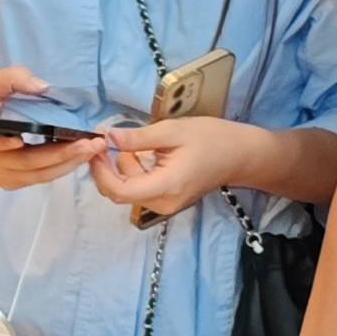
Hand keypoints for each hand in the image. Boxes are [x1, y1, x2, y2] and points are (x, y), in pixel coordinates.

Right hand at [0, 66, 102, 191]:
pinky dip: (62, 168)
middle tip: (91, 143)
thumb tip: (42, 86)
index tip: (24, 139)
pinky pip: (40, 178)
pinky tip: (81, 156)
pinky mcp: (11, 183)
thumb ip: (10, 79)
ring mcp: (1, 175)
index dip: (5, 143)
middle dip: (62, 154)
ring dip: (69, 163)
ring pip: (38, 174)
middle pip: (27, 162)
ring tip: (94, 149)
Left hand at [86, 113, 252, 218]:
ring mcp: (165, 204)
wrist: (240, 155)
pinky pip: (139, 188)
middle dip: (108, 167)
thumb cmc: (212, 139)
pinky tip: (145, 153)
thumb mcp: (173, 131)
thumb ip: (138, 138)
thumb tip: (108, 137)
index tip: (96, 148)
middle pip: (119, 192)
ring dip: (122, 167)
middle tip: (109, 139)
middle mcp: (162, 202)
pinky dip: (134, 171)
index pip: (119, 191)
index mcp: (165, 186)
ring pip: (127, 190)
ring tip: (136, 142)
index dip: (100, 172)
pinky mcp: (166, 200)